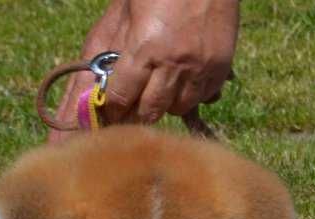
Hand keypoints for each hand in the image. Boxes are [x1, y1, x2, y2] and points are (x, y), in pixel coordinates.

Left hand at [47, 0, 238, 142]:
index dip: (112, 108)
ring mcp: (200, 68)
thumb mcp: (125, 11)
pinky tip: (184, 76)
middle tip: (132, 101)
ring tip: (160, 83)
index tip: (109, 108)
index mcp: (144, 47)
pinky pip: (203, 98)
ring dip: (166, 102)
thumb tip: (94, 82)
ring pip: (177, 109)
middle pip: (150, 111)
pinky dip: (191, 93)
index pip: (121, 98)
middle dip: (137, 110)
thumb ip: (110, 46)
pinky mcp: (220, 68)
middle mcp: (173, 64)